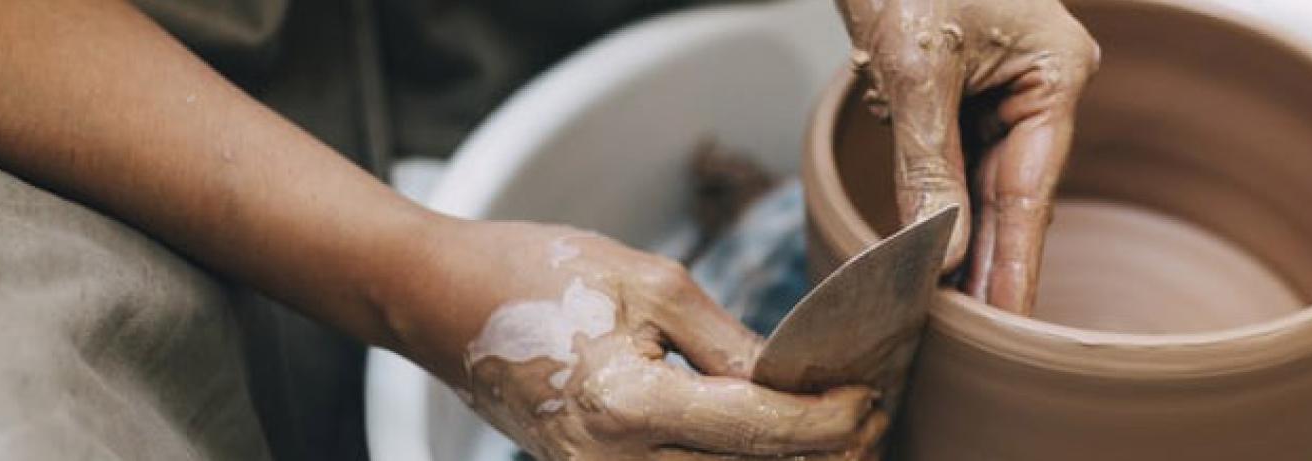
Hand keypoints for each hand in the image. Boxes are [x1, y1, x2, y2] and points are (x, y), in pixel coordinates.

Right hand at [384, 221, 884, 459]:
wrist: (438, 301)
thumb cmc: (534, 274)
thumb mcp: (649, 282)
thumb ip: (727, 342)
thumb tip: (796, 376)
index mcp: (628, 404)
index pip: (760, 429)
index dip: (830, 421)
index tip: (873, 401)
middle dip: (823, 451)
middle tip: (873, 416)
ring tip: (837, 429)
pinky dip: (734, 460)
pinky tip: (770, 436)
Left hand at [836, 0, 1098, 313]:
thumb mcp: (914, 65)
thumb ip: (927, 163)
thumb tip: (938, 250)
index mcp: (1056, 73)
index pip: (1032, 191)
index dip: (1015, 263)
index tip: (1008, 326)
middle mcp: (1041, 85)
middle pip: (1014, 195)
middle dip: (990, 264)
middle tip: (975, 338)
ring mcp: (1005, 87)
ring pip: (983, 184)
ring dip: (961, 242)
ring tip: (949, 312)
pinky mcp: (964, 88)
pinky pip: (956, 159)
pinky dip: (940, 203)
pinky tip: (930, 255)